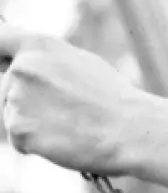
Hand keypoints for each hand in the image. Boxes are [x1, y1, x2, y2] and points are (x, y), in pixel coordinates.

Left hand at [0, 23, 153, 175]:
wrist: (129, 131)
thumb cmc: (113, 99)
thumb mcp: (81, 64)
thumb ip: (46, 62)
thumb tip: (21, 66)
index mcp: (39, 46)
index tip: (2, 62)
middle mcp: (21, 68)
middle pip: (5, 88)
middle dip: (26, 100)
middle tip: (64, 110)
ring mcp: (16, 99)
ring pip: (13, 115)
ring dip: (34, 124)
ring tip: (71, 124)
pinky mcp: (17, 129)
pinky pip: (19, 140)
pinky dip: (37, 145)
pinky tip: (65, 139)